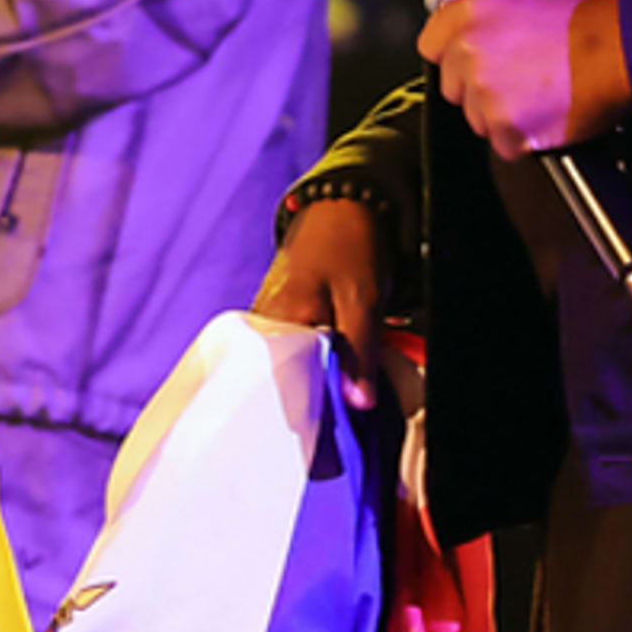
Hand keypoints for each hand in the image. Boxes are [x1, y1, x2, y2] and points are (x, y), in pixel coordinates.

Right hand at [253, 194, 383, 409]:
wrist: (342, 204)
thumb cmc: (352, 246)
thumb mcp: (365, 301)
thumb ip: (358, 353)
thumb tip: (358, 405)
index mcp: (282, 318)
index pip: (287, 382)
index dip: (313, 406)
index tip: (333, 427)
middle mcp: (266, 318)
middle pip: (284, 373)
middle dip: (311, 394)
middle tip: (337, 416)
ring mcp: (269, 311)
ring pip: (287, 360)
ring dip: (309, 377)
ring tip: (332, 398)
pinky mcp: (277, 307)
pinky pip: (288, 345)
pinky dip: (306, 359)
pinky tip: (324, 369)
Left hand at [420, 0, 628, 159]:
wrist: (619, 49)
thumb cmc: (583, 26)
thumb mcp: (522, 3)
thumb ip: (487, 25)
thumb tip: (474, 44)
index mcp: (468, 13)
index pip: (431, 45)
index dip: (455, 59)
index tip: (471, 64)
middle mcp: (468, 50)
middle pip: (453, 88)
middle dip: (480, 91)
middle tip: (519, 81)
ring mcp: (484, 90)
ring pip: (477, 119)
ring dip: (503, 116)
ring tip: (539, 96)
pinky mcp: (505, 125)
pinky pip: (504, 144)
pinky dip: (524, 139)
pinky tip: (546, 116)